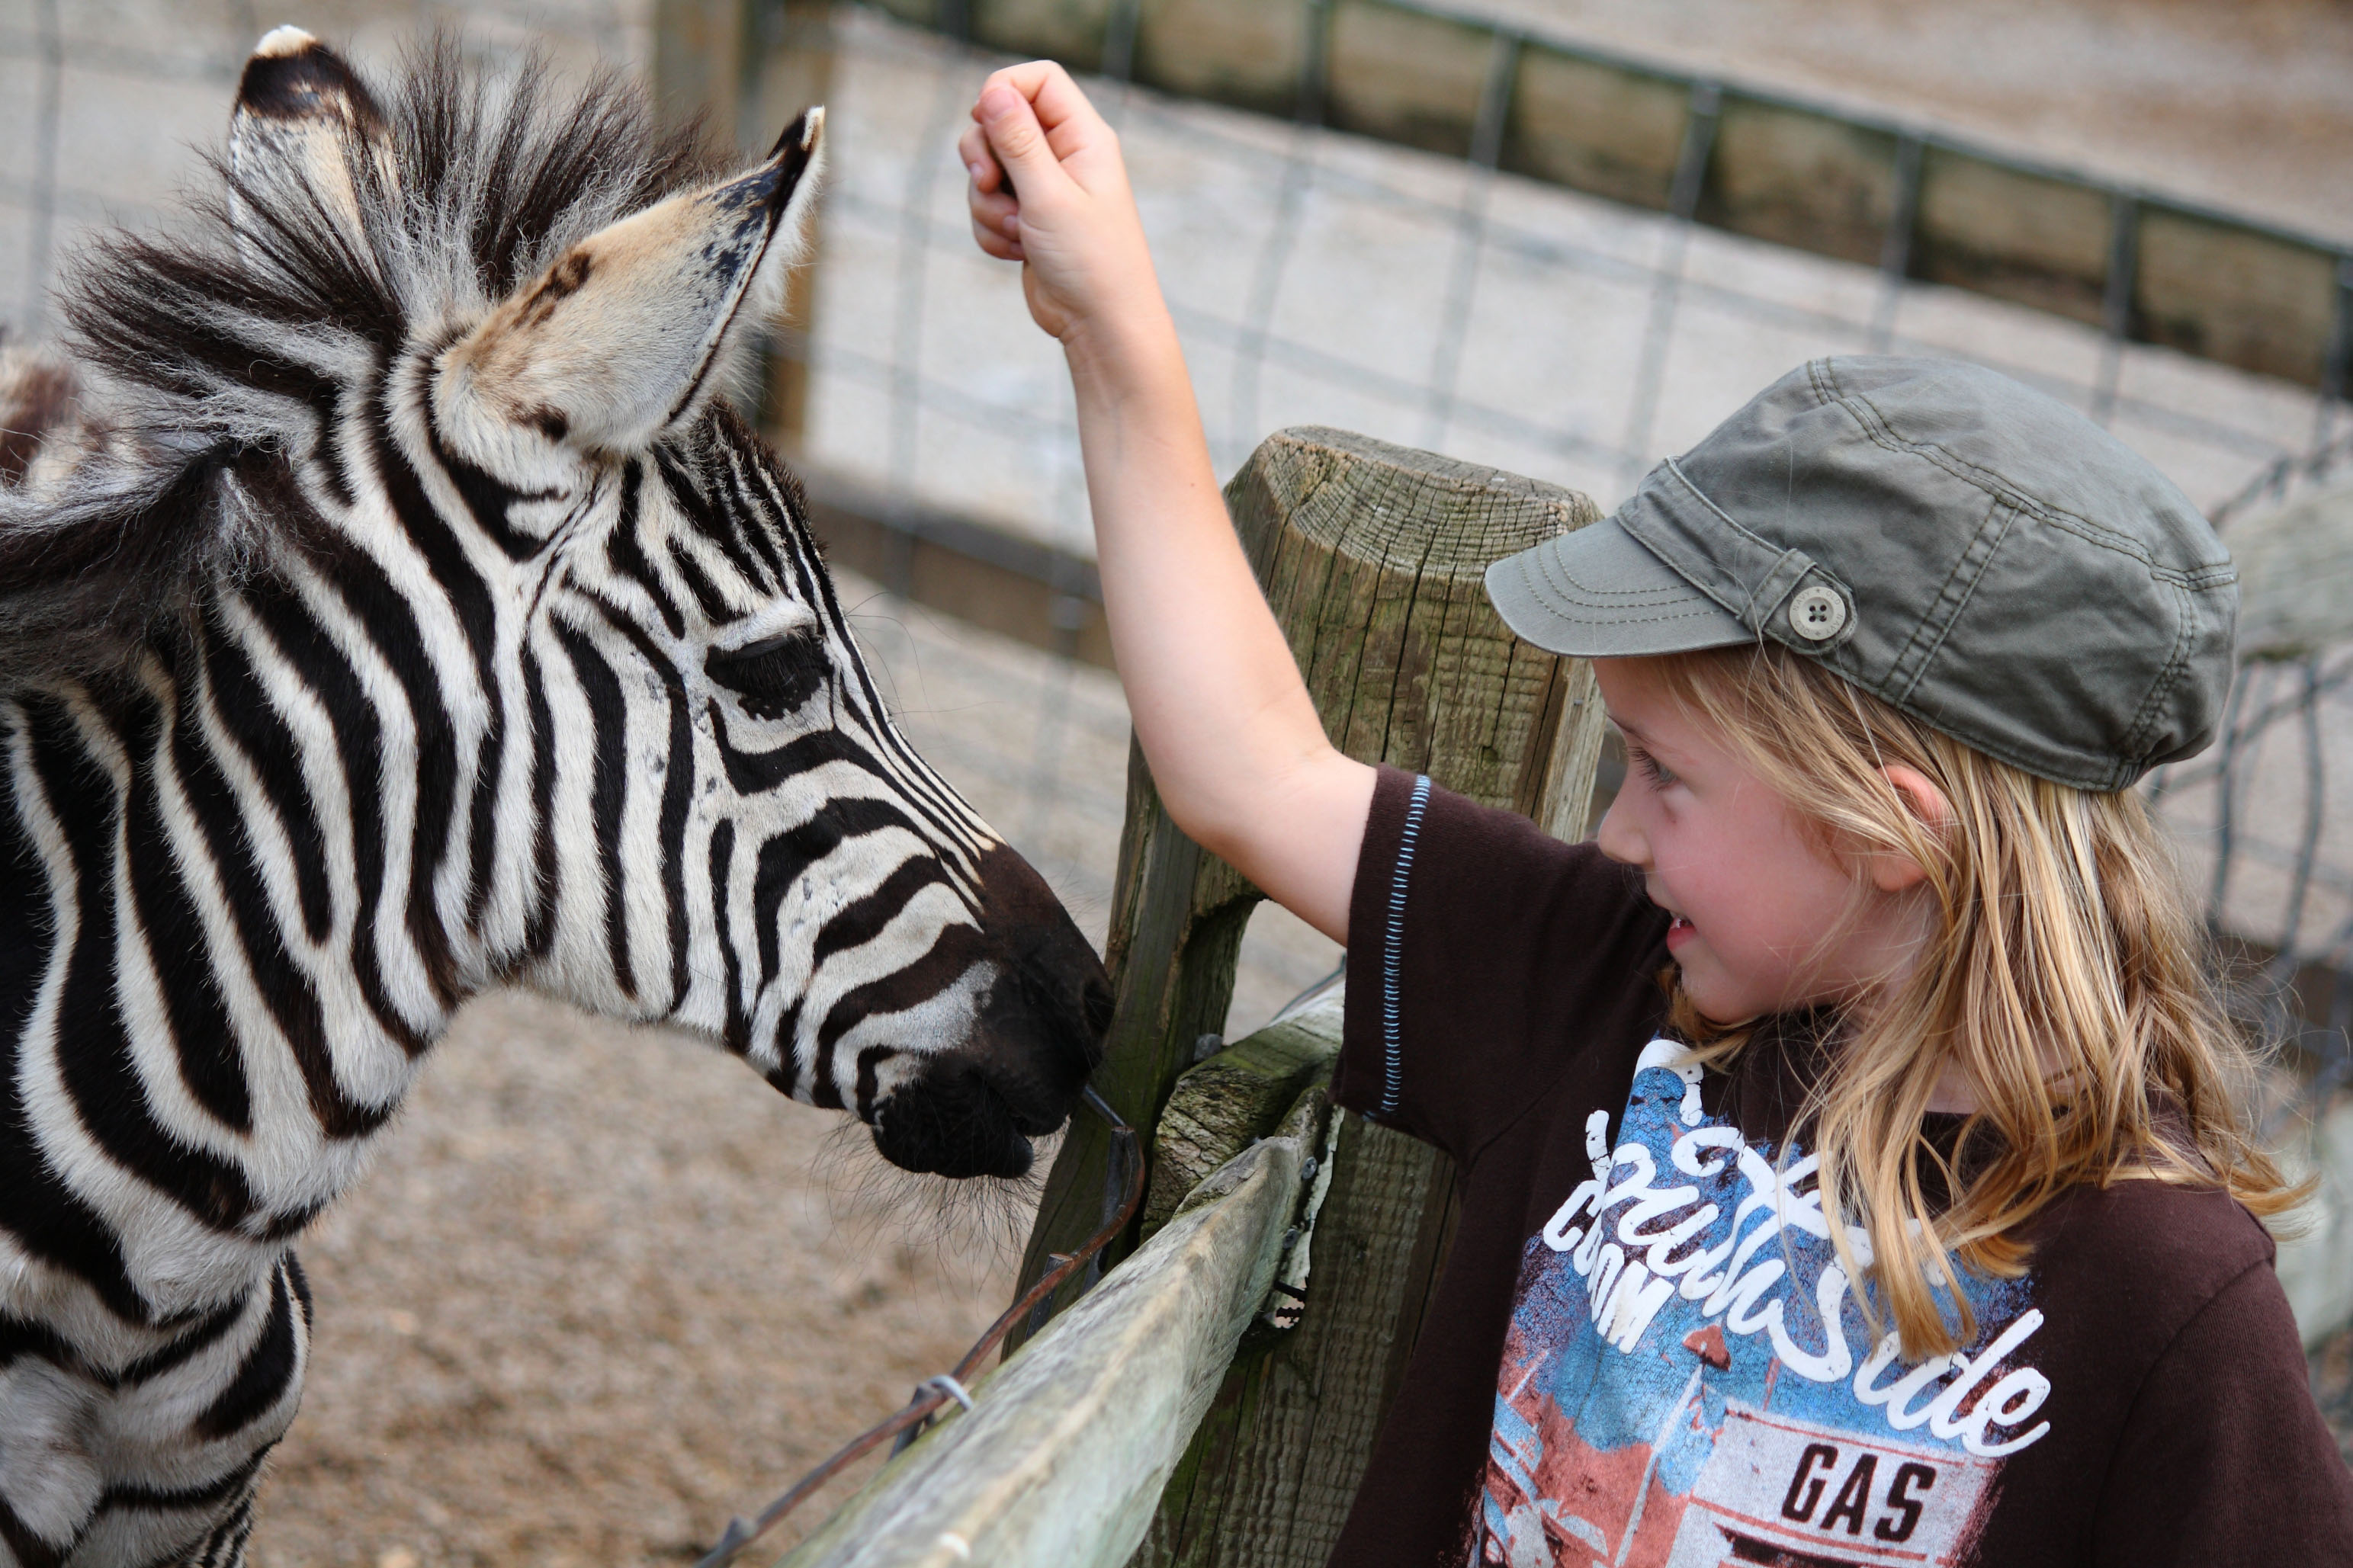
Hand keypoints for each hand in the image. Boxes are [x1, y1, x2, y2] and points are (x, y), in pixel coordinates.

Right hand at [960, 62, 1158, 347]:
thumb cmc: (1091, 262)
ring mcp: (1046, 188)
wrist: (1101, 326)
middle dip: (984, 156)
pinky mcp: (1029, 219)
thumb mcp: (1048, 196)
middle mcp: (1066, 156)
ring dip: (987, 204)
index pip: (1038, 80)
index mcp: (1083, 138)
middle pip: (1001, 122)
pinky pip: (988, 207)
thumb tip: (992, 92)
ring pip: (988, 170)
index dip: (1003, 89)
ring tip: (1018, 234)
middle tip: (988, 184)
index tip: (983, 120)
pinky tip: (1017, 254)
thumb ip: (1018, 141)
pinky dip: (992, 230)